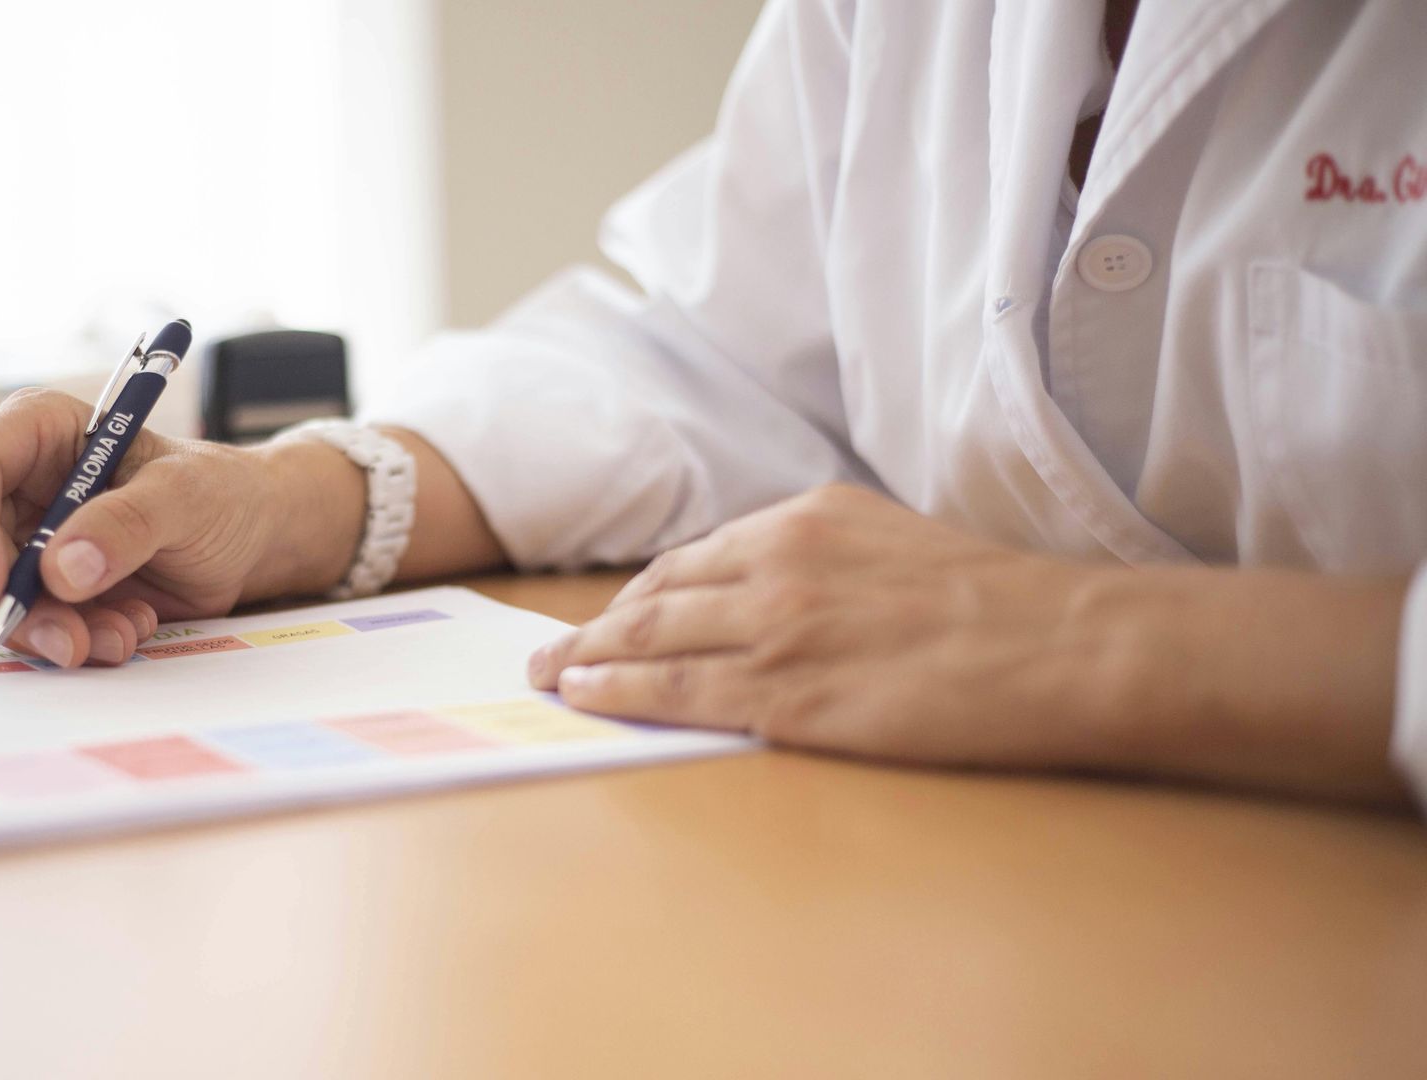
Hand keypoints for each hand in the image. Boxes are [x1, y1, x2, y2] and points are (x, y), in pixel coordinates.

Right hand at [0, 388, 362, 667]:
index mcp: (38, 433)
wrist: (250, 538)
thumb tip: (61, 569)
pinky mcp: (49, 591)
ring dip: (52, 631)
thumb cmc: (218, 493)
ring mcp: (29, 542)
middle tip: (68, 641)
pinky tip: (130, 630)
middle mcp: (19, 487)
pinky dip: (77, 641)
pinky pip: (35, 627)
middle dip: (14, 605)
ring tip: (122, 635)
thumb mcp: (184, 496)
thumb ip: (126, 524)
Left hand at [527, 485, 1410, 802]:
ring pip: (651, 638)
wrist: (1066, 645)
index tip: (617, 613)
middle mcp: (777, 559)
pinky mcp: (785, 691)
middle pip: (659, 593)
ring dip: (589, 658)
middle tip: (552, 650)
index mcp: (808, 516)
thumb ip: (829, 562)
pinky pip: (674, 691)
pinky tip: (587, 698)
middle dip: (599, 624)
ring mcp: (776, 625)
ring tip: (551, 676)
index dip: (647, 592)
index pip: (698, 556)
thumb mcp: (899, 546)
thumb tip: (777, 596)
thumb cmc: (1004, 606)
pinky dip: (618, 692)